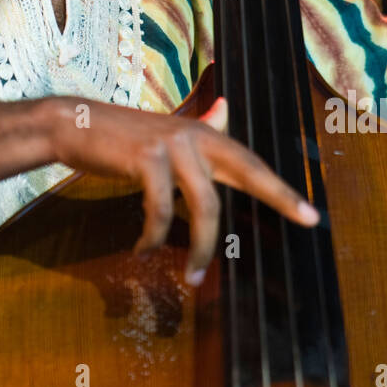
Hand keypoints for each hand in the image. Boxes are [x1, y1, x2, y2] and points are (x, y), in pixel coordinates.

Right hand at [47, 95, 318, 284]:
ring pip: (204, 203)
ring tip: (193, 277)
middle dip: (278, 195)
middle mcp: (194, 135)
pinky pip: (160, 209)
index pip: (250, 162)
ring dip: (201, 247)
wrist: (75, 124)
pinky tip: (144, 249)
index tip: (311, 214)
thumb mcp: (165, 132)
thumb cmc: (121, 136)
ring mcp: (171, 144)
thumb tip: (225, 109)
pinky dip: (154, 236)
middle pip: (245, 170)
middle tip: (305, 219)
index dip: (281, 188)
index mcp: (203, 135)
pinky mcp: (146, 158)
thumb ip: (199, 125)